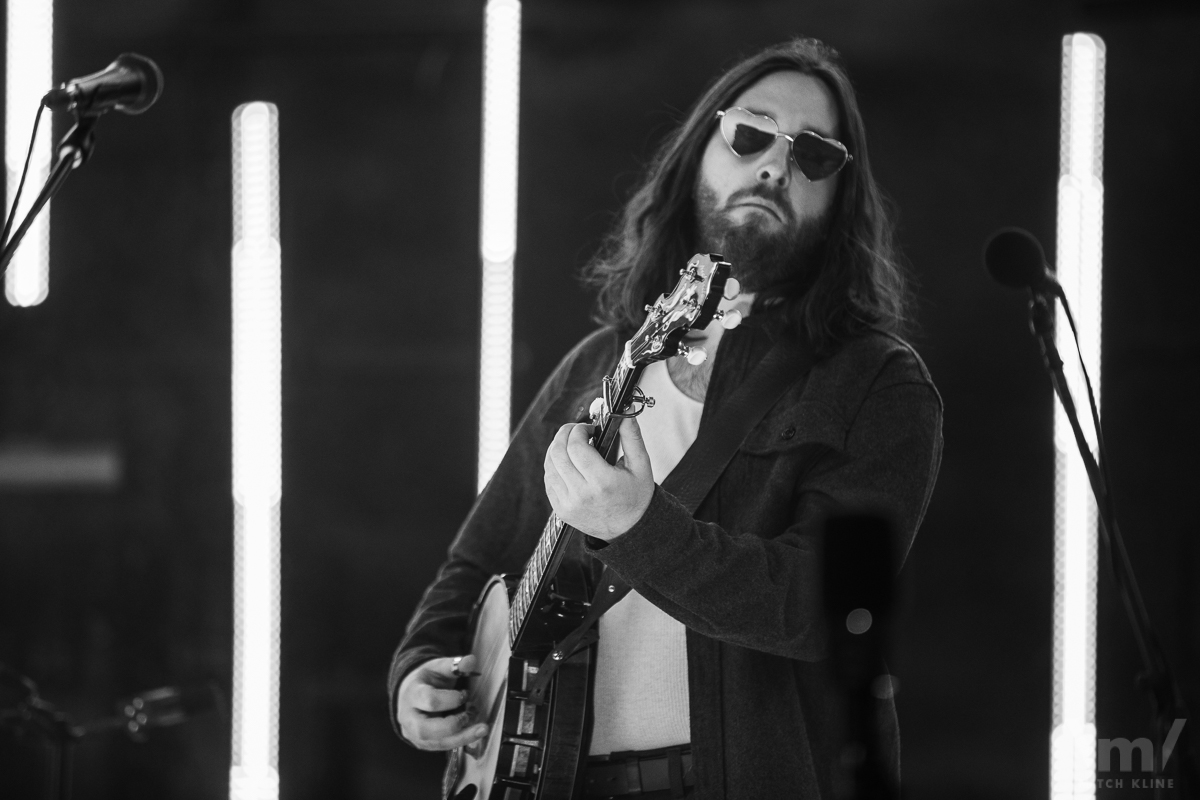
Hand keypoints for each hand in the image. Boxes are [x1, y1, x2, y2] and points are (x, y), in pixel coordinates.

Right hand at [396, 655, 487, 750]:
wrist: (410, 692)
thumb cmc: (426, 681)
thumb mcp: (438, 667)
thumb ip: (454, 665)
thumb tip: (471, 661)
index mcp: (412, 694)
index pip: (429, 700)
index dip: (451, 699)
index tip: (465, 694)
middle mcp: (409, 717)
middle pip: (426, 730)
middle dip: (454, 725)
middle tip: (472, 714)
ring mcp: (413, 733)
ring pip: (436, 743)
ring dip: (462, 737)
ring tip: (482, 729)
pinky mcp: (422, 743)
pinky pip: (441, 747)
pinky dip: (459, 741)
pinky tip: (473, 734)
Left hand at [543, 416, 653, 540]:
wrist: (629, 529)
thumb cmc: (636, 497)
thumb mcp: (641, 465)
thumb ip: (632, 436)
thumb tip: (625, 411)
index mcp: (602, 483)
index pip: (576, 447)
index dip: (578, 430)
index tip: (588, 429)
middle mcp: (581, 495)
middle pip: (558, 453)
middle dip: (564, 434)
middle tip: (576, 430)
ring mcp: (568, 504)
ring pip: (550, 465)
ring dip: (557, 448)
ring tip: (572, 445)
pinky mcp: (561, 510)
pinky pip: (549, 480)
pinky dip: (554, 466)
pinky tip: (567, 462)